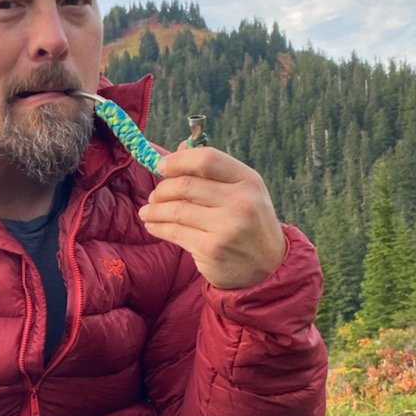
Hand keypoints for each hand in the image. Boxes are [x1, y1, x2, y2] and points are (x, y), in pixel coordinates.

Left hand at [138, 146, 286, 288]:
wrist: (268, 267)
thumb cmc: (249, 223)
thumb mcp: (242, 192)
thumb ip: (213, 171)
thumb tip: (179, 147)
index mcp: (248, 180)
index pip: (207, 158)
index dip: (178, 161)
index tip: (161, 166)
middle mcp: (240, 201)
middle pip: (186, 185)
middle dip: (162, 189)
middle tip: (154, 195)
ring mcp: (226, 227)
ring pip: (176, 210)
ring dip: (155, 209)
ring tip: (147, 211)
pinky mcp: (211, 249)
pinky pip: (175, 232)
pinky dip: (158, 227)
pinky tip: (153, 225)